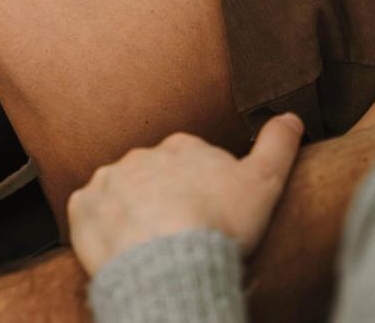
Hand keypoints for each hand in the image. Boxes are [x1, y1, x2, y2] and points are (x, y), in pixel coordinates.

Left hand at [67, 114, 303, 276]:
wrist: (171, 258)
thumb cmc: (220, 223)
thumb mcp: (264, 182)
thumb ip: (277, 145)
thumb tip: (291, 116)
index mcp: (182, 146)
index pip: (189, 159)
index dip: (199, 186)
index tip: (207, 210)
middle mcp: (141, 155)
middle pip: (152, 176)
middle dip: (162, 196)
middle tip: (180, 229)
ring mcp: (109, 180)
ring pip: (120, 193)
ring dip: (131, 211)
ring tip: (150, 243)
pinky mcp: (83, 208)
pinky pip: (89, 214)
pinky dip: (101, 227)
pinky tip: (120, 245)